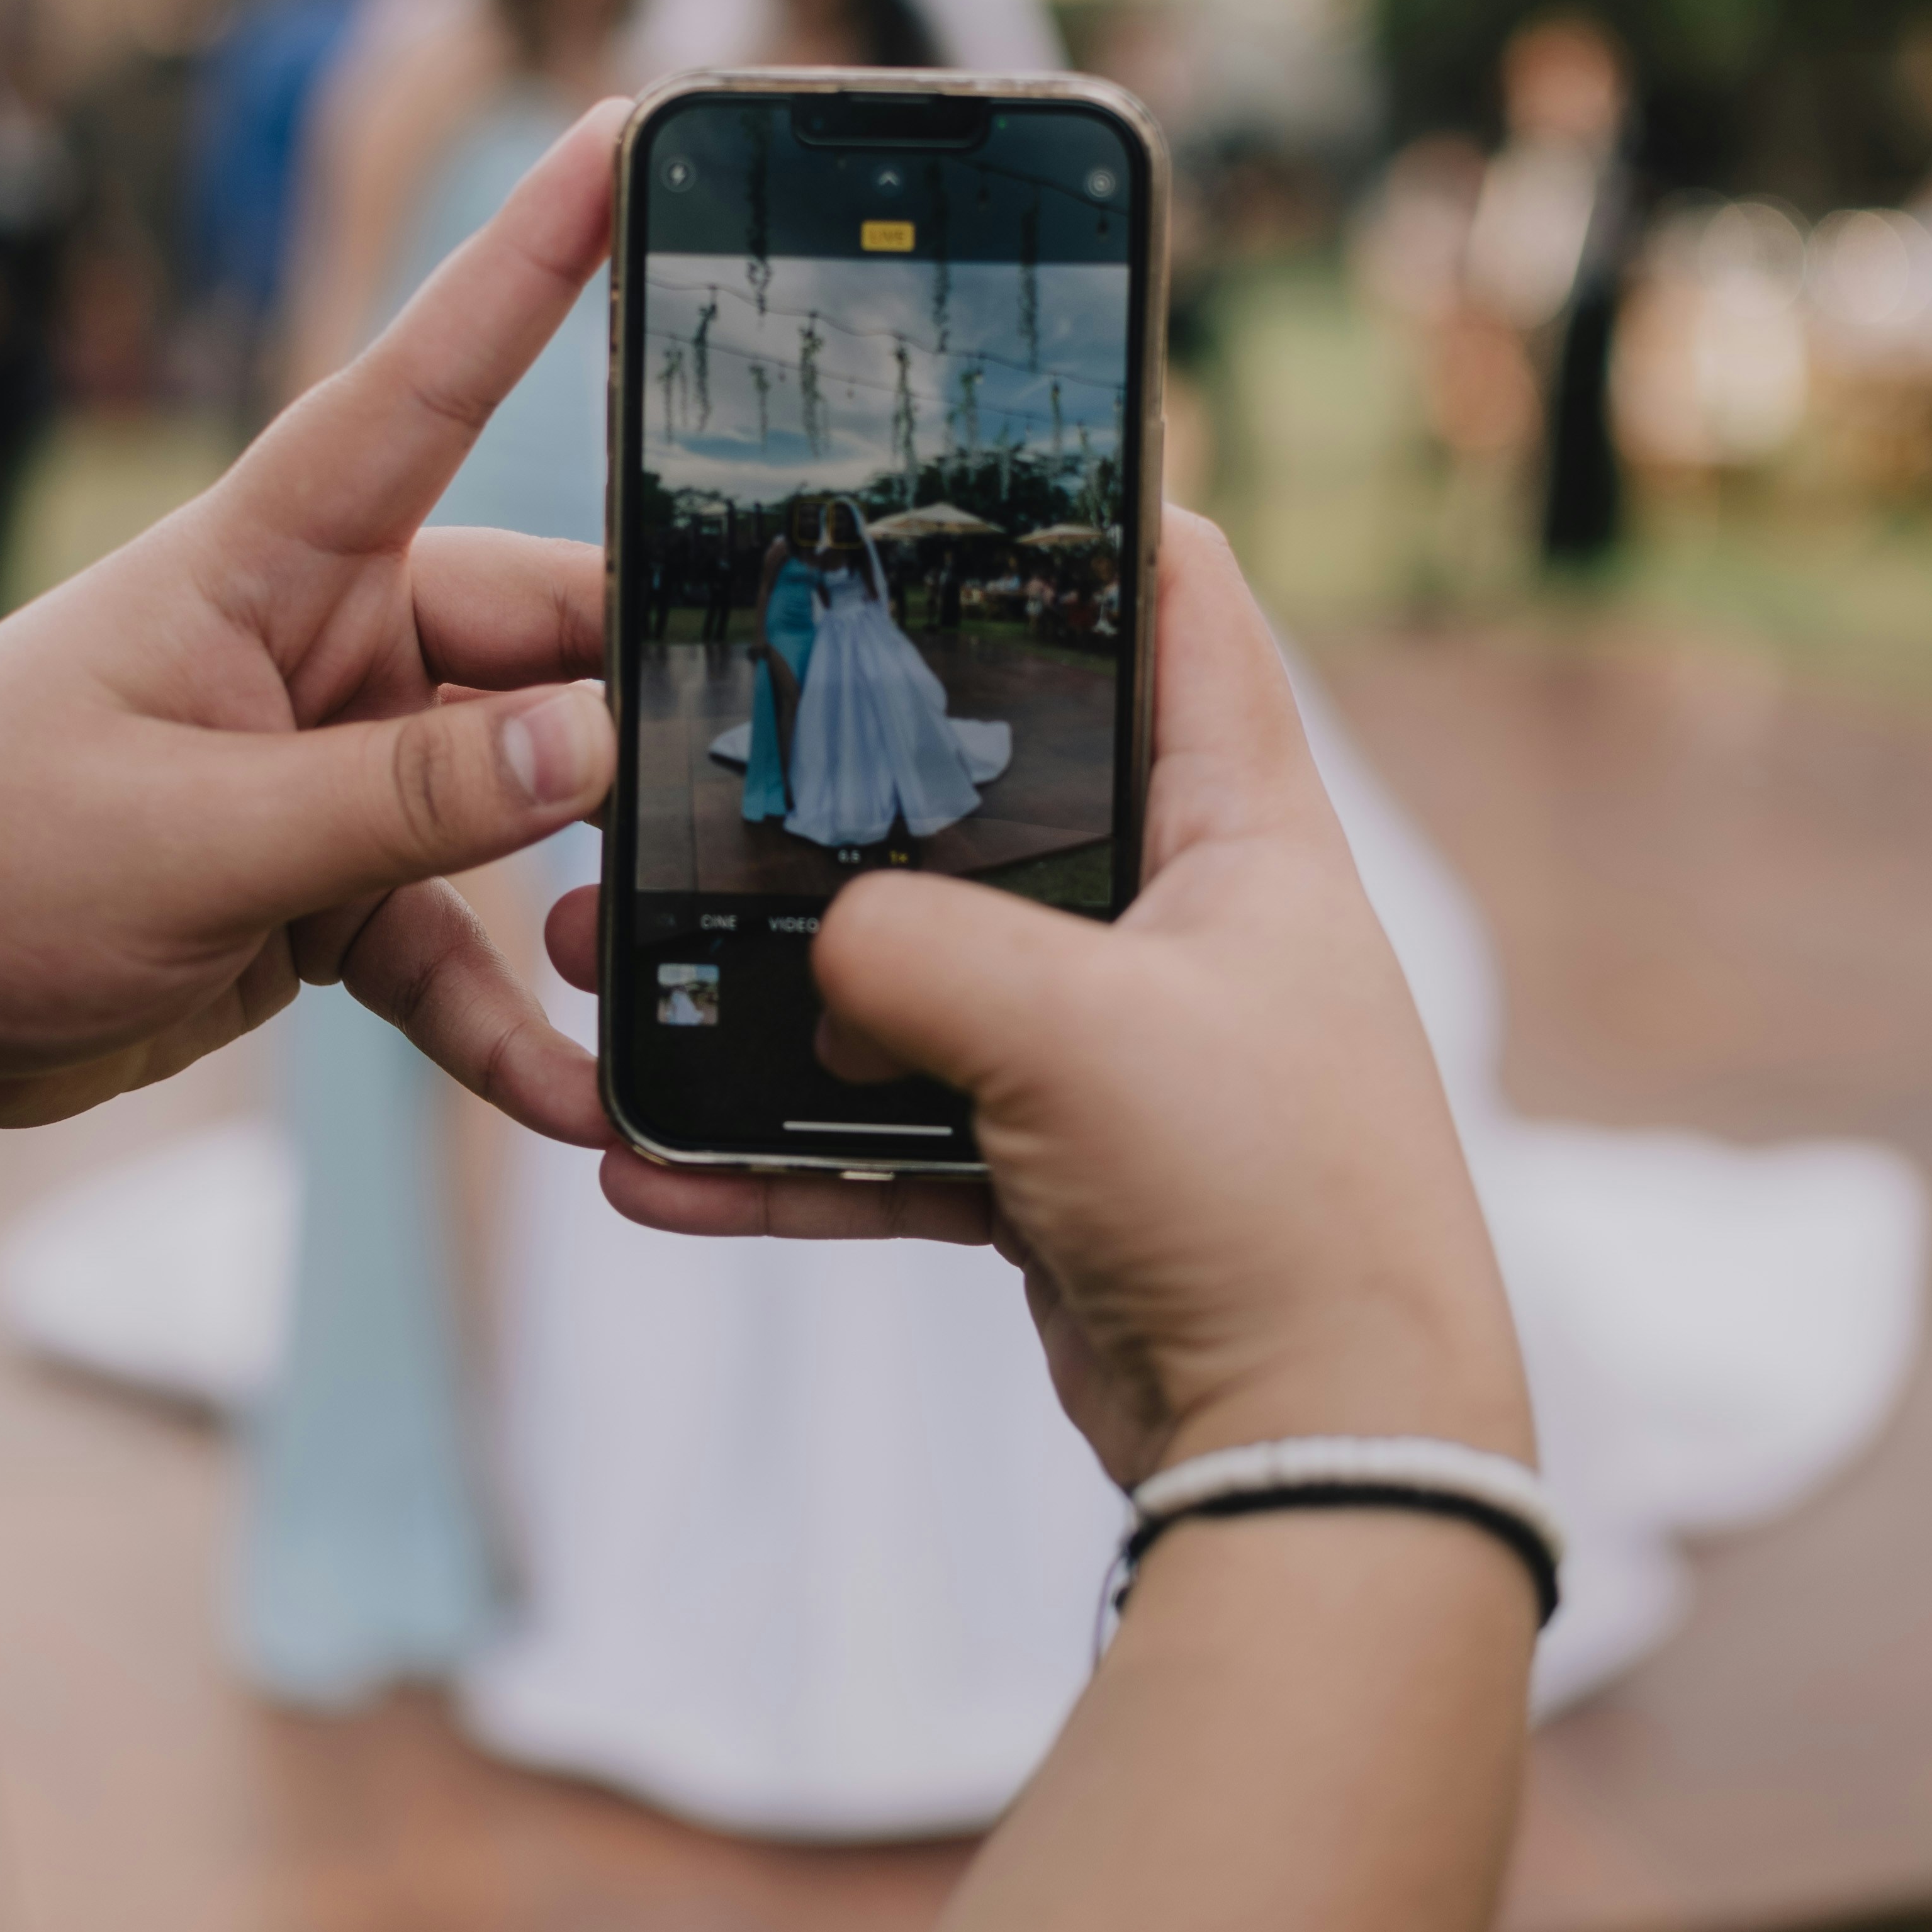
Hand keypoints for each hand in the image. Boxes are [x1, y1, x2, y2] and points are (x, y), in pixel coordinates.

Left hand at [0, 105, 628, 1283]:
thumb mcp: (190, 837)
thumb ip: (401, 795)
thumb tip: (591, 742)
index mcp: (267, 564)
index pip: (423, 385)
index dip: (530, 261)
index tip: (625, 131)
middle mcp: (322, 641)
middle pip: (536, 636)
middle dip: (634, 707)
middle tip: (745, 767)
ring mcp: (334, 764)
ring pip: (519, 794)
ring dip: (584, 888)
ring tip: (657, 965)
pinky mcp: (329, 884)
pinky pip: (455, 939)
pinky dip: (508, 1017)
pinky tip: (575, 1092)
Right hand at [570, 511, 1529, 1487]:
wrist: (1316, 1447)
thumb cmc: (1260, 1193)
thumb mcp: (1074, 1026)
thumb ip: (914, 947)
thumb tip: (821, 953)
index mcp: (1242, 829)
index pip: (1184, 609)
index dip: (1095, 521)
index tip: (950, 485)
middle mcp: (1183, 921)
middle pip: (990, 800)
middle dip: (826, 799)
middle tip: (681, 774)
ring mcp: (1117, 1050)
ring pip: (911, 979)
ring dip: (764, 988)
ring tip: (615, 972)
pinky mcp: (1059, 1170)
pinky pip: (892, 1136)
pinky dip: (781, 1153)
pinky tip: (651, 1166)